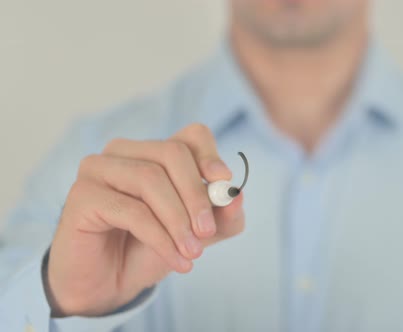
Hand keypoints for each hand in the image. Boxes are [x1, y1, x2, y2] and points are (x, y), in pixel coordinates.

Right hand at [44, 124, 244, 316]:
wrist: (109, 284)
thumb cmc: (150, 249)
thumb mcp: (198, 233)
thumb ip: (223, 216)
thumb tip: (238, 195)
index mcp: (154, 152)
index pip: (191, 135)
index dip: (210, 155)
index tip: (224, 182)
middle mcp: (124, 152)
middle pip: (172, 153)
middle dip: (196, 195)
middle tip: (207, 232)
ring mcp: (98, 168)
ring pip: (150, 179)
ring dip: (178, 221)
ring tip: (192, 253)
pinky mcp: (82, 195)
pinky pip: (131, 210)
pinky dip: (161, 238)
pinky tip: (177, 260)